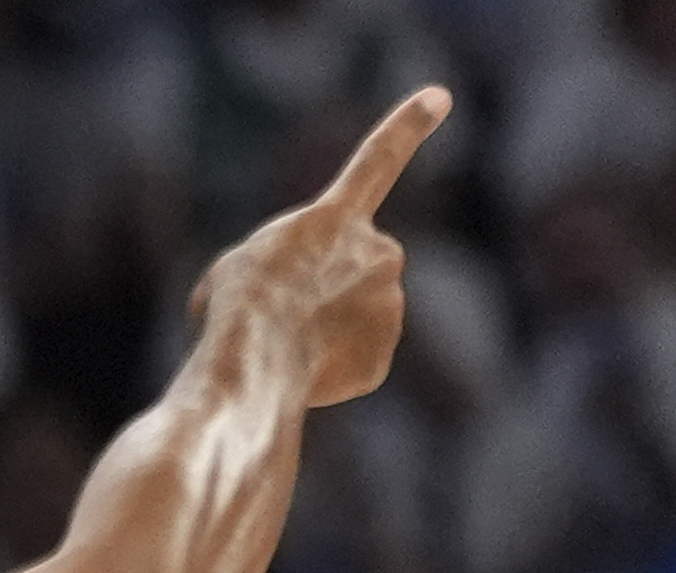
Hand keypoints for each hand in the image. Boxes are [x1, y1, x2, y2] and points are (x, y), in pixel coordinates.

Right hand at [192, 88, 451, 409]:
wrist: (254, 353)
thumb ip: (284, 271)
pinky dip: (329, 374)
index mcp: (338, 216)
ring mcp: (388, 307)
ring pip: (357, 322)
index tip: (440, 96)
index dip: (408, 126)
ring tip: (286, 345)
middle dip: (329, 292)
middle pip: (357, 272)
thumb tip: (303, 314)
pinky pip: (355, 365)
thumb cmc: (236, 304)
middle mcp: (380, 252)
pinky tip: (300, 374)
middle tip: (285, 315)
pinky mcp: (381, 359)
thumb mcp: (239, 268)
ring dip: (323, 335)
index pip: (379, 160)